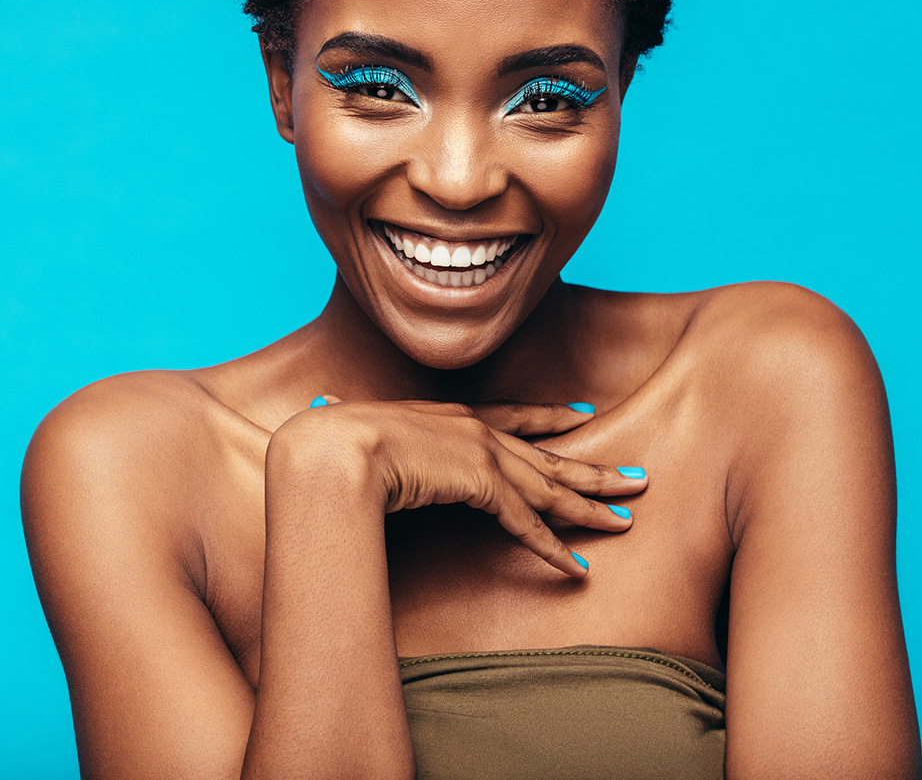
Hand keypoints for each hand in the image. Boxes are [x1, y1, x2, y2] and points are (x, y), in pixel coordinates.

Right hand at [300, 398, 647, 577]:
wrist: (336, 446)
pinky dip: (552, 547)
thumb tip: (320, 402)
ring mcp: (485, 456)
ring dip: (589, 507)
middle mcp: (478, 431)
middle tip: (634, 477)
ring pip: (550, 488)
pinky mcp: (483, 487)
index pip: (515, 415)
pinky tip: (576, 566)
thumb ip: (349, 416)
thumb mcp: (352, 422)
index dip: (552, 417)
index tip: (582, 415)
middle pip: (549, 456)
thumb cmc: (335, 435)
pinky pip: (527, 524)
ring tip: (625, 520)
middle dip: (593, 470)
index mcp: (453, 415)